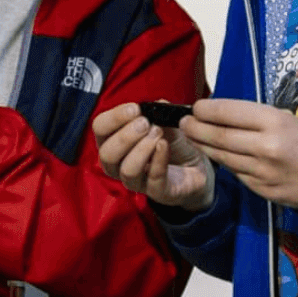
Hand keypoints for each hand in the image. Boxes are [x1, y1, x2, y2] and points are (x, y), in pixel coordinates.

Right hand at [95, 102, 213, 209]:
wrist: (197, 166)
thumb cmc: (172, 143)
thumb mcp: (165, 122)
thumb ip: (158, 112)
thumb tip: (156, 104)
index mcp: (114, 142)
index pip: (100, 129)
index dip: (114, 118)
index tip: (134, 109)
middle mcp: (119, 165)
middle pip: (107, 154)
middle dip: (125, 136)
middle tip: (146, 123)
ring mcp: (137, 181)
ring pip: (127, 170)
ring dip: (142, 149)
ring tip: (158, 134)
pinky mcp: (158, 192)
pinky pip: (153, 179)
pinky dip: (159, 160)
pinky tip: (165, 146)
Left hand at [182, 98, 297, 215]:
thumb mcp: (290, 120)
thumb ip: (257, 119)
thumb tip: (222, 114)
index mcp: (275, 123)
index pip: (229, 112)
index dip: (206, 109)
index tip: (195, 107)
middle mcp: (266, 148)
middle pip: (219, 136)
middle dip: (196, 129)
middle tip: (183, 123)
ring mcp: (263, 173)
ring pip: (224, 158)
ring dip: (205, 147)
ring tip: (194, 137)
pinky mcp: (264, 192)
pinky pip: (238, 174)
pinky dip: (227, 164)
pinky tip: (220, 156)